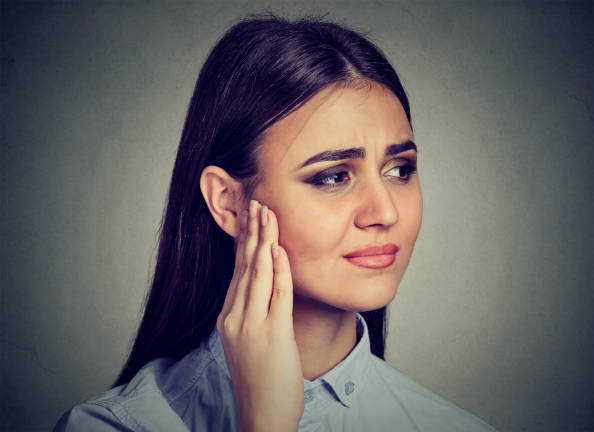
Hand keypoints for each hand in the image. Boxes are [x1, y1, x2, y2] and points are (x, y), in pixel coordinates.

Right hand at [216, 200, 303, 431]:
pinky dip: (279, 269)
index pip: (237, 270)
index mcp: (228, 317)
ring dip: (263, 240)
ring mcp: (250, 326)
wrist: (263, 415)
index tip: (249, 217)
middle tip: (256, 201)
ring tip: (266, 213)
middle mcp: (234, 317)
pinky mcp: (271, 335)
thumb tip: (261, 285)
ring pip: (257, 274)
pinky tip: (279, 248)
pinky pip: (276, 295)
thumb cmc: (261, 379)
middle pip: (244, 266)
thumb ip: (251, 312)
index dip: (244, 241)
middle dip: (251, 231)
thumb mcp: (247, 341)